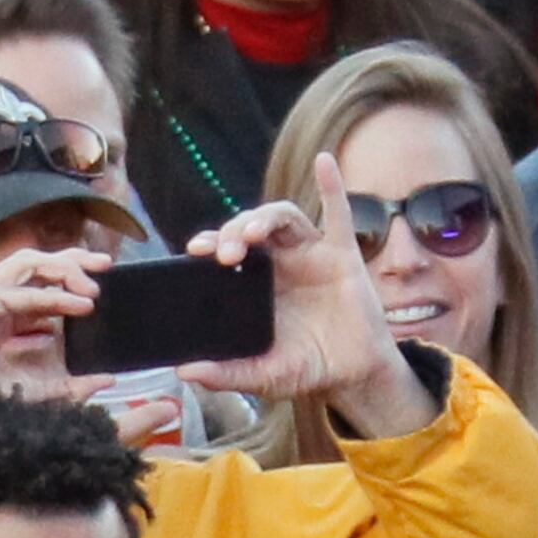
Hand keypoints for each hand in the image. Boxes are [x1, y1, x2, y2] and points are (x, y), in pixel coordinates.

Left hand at [182, 153, 435, 437]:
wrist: (352, 375)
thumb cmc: (305, 369)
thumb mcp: (261, 375)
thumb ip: (225, 375)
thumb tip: (185, 372)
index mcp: (253, 286)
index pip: (227, 253)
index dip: (211, 244)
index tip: (194, 250)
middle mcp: (279, 265)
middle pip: (251, 229)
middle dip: (234, 232)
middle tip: (224, 252)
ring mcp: (311, 256)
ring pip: (285, 219)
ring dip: (266, 218)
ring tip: (252, 233)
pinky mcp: (343, 256)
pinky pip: (339, 214)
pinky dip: (332, 185)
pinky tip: (324, 162)